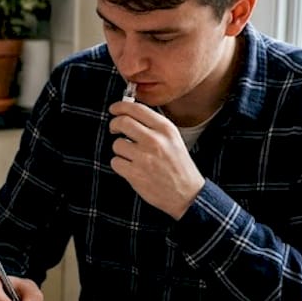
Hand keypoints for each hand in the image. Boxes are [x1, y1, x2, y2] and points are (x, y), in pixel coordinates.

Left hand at [107, 101, 205, 218]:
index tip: (114, 109)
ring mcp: (144, 157)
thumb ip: (154, 126)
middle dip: (114, 124)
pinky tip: (131, 167)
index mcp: (165, 129)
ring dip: (120, 149)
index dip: (121, 106)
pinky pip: (115, 162)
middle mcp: (155, 140)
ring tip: (131, 156)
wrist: (187, 194)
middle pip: (122, 122)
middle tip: (114, 129)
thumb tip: (130, 114)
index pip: (137, 109)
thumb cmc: (179, 166)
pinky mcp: (135, 173)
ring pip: (116, 144)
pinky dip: (120, 165)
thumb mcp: (173, 139)